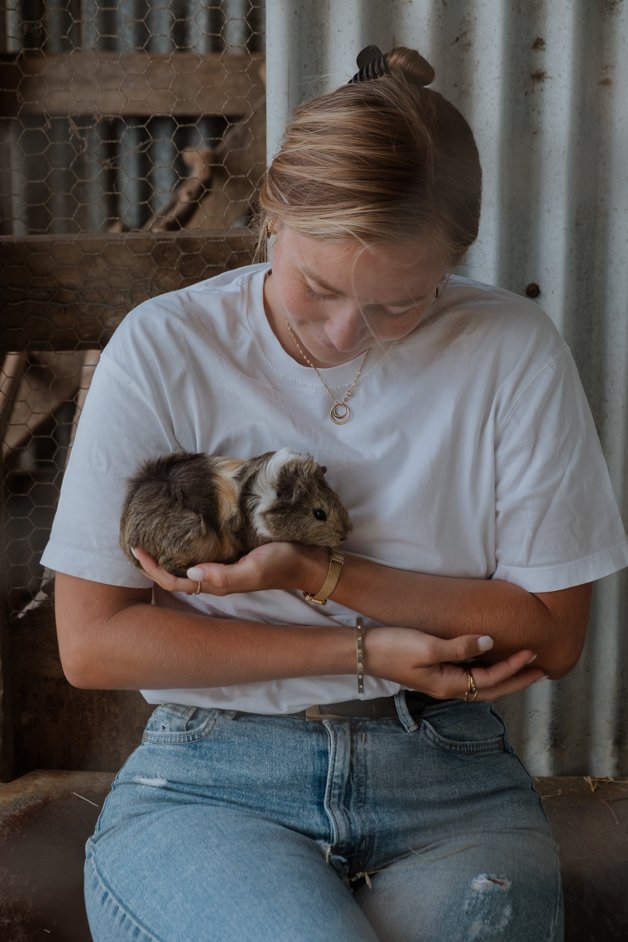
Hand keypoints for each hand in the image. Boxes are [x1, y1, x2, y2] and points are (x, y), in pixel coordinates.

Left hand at [131, 542, 316, 595]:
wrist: (309, 562)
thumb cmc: (283, 563)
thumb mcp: (254, 569)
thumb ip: (224, 576)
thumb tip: (190, 571)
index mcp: (217, 583)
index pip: (174, 582)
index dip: (152, 569)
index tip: (135, 548)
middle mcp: (216, 577)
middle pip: (175, 576)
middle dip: (152, 564)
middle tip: (135, 542)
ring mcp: (225, 567)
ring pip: (186, 566)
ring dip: (167, 554)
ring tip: (152, 536)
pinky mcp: (233, 555)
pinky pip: (202, 554)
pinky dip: (186, 545)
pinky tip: (182, 531)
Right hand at [366, 627, 543, 700]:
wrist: (365, 652)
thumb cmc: (395, 648)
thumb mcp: (428, 647)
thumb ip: (460, 647)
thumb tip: (490, 643)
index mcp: (450, 685)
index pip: (491, 679)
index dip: (514, 667)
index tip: (532, 653)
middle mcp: (449, 689)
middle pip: (491, 689)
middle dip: (517, 681)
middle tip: (542, 671)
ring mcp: (442, 683)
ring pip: (482, 685)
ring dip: (505, 678)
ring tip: (523, 669)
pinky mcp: (435, 674)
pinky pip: (470, 677)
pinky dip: (487, 673)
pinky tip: (490, 663)